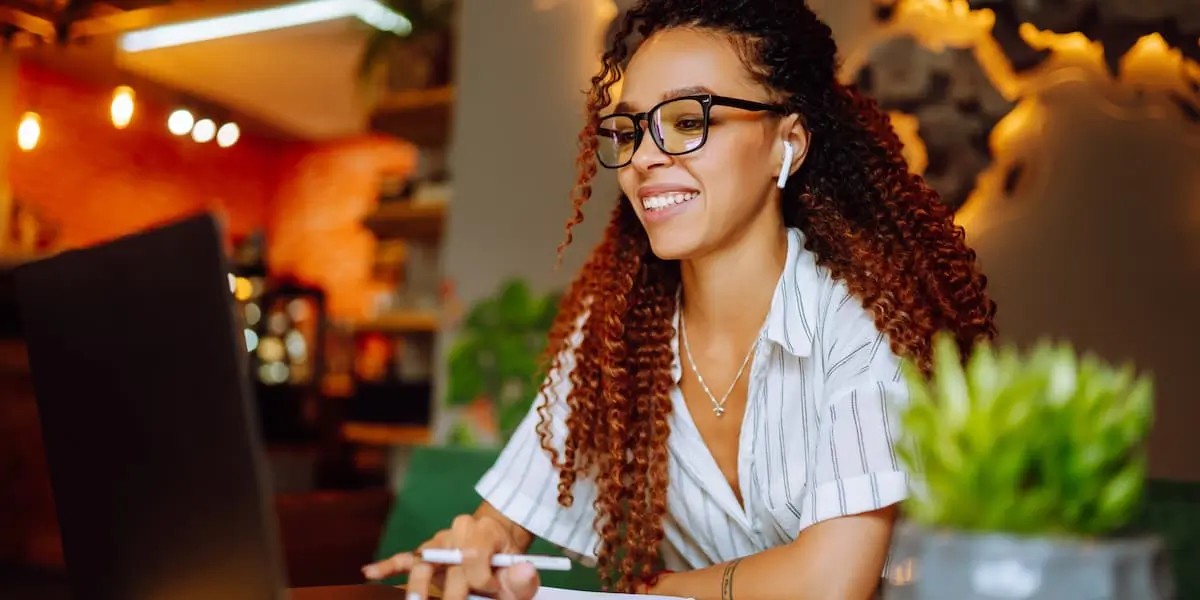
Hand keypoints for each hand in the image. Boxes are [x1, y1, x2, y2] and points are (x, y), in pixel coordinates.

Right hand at [362, 514, 539, 599]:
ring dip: (418, 585)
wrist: (500, 547)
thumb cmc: (508, 566)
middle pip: (447, 562)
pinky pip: (404, 558)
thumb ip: (523, 578)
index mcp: (483, 532)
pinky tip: (369, 573)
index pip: (474, 554)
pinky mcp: (426, 553)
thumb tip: (525, 571)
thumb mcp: (522, 573)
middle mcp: (458, 531)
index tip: (491, 591)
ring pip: (423, 561)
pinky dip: (387, 566)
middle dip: (455, 591)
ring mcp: (439, 542)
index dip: (482, 580)